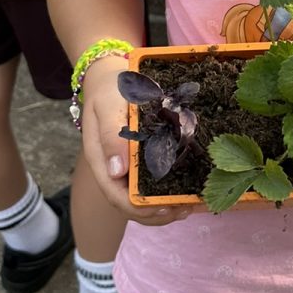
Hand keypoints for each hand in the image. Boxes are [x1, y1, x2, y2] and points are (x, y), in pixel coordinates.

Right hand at [81, 58, 191, 226]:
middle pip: (131, 206)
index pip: (117, 197)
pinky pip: (153, 183)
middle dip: (158, 214)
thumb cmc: (108, 90)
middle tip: (186, 209)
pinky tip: (188, 189)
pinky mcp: (141, 161)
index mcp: (102, 162)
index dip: (141, 208)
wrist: (111, 78)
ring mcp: (127, 168)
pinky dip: (170, 191)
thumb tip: (118, 171)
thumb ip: (110, 135)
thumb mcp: (106, 106)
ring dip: (166, 207)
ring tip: (191, 205)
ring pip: (143, 199)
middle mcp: (114, 170)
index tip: (165, 208)